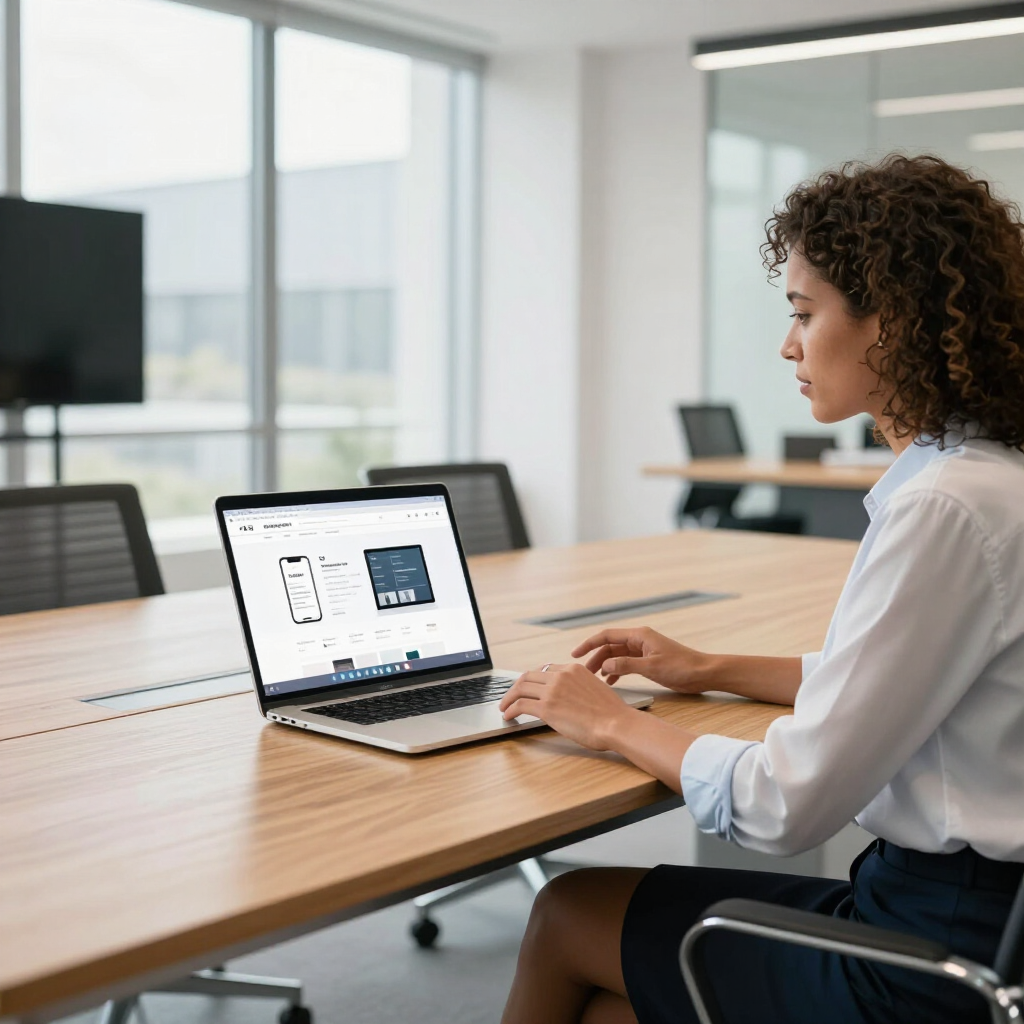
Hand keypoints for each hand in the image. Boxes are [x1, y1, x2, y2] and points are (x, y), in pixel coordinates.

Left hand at [498, 663, 637, 750]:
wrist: (616, 723)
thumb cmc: (611, 713)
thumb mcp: (594, 689)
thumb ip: (577, 688)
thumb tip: (567, 698)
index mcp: (573, 669)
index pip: (545, 670)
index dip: (533, 679)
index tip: (527, 687)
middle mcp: (561, 676)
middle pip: (529, 676)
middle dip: (516, 686)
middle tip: (511, 696)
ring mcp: (552, 690)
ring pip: (521, 688)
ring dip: (509, 697)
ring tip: (504, 706)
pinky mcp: (547, 707)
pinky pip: (521, 705)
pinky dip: (511, 709)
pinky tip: (508, 715)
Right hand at [571, 627, 712, 691]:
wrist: (703, 673)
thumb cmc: (682, 667)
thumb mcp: (652, 667)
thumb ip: (626, 665)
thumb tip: (605, 666)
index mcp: (639, 635)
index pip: (607, 636)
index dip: (589, 644)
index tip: (575, 654)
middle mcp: (639, 640)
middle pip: (610, 646)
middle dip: (595, 658)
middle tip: (583, 673)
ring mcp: (643, 650)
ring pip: (616, 655)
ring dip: (605, 665)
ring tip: (594, 679)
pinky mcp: (648, 661)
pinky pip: (626, 663)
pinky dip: (616, 671)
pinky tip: (610, 682)